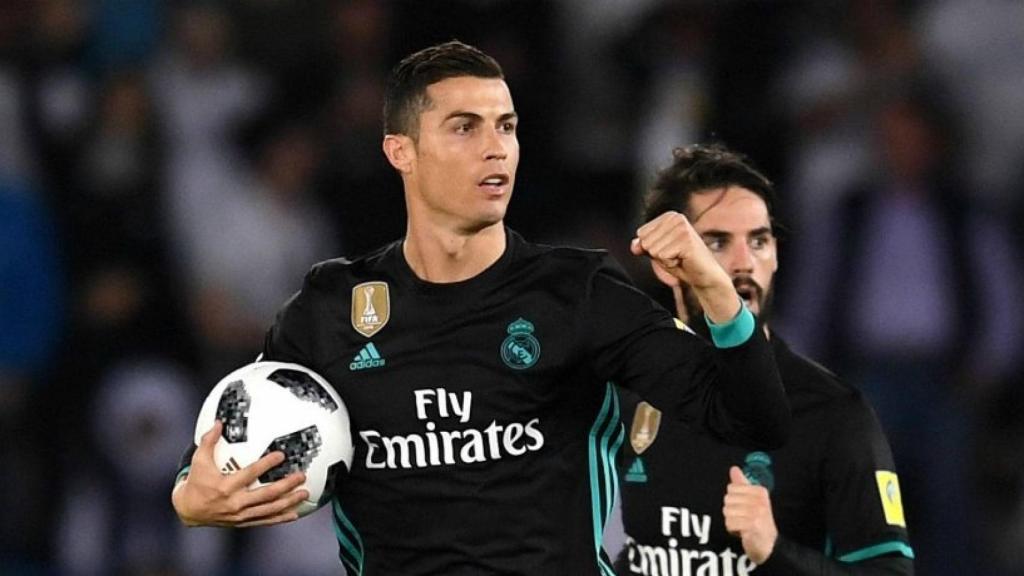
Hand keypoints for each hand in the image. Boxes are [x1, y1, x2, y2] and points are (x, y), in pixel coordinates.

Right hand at [172, 421, 308, 527]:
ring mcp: (240, 515)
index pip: (250, 474)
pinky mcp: (243, 522)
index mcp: (226, 486)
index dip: (266, 465)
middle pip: (266, 495)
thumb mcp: (199, 461)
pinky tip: (295, 513)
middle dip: (286, 485)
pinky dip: (280, 518)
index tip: (281, 455)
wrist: (189, 510)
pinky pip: (265, 521)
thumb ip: (208, 441)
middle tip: (301, 476)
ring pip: (269, 509)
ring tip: (305, 493)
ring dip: (289, 502)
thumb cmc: (196, 482)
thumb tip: (218, 422)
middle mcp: (235, 502)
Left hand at [631, 212, 737, 322]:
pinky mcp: (686, 241)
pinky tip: (683, 260)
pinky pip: (662, 256)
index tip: (669, 250)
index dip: (652, 248)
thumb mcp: (657, 252)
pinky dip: (670, 264)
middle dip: (657, 254)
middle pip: (646, 241)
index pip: (641, 233)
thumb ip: (643, 246)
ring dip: (664, 260)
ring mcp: (682, 228)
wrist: (703, 275)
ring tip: (679, 258)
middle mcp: (676, 218)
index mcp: (669, 216)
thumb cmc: (681, 262)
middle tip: (675, 255)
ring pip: (653, 249)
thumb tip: (634, 245)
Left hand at [722, 465, 777, 563]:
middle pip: (728, 499)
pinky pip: (729, 523)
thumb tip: (734, 469)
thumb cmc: (758, 521)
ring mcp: (756, 513)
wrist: (769, 545)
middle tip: (744, 517)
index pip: (731, 488)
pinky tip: (742, 532)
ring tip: (743, 524)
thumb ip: (742, 484)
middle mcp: (759, 501)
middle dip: (732, 511)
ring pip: (727, 511)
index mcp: (760, 491)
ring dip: (732, 521)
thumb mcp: (752, 500)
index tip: (744, 507)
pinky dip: (732, 529)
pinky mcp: (751, 526)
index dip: (734, 500)